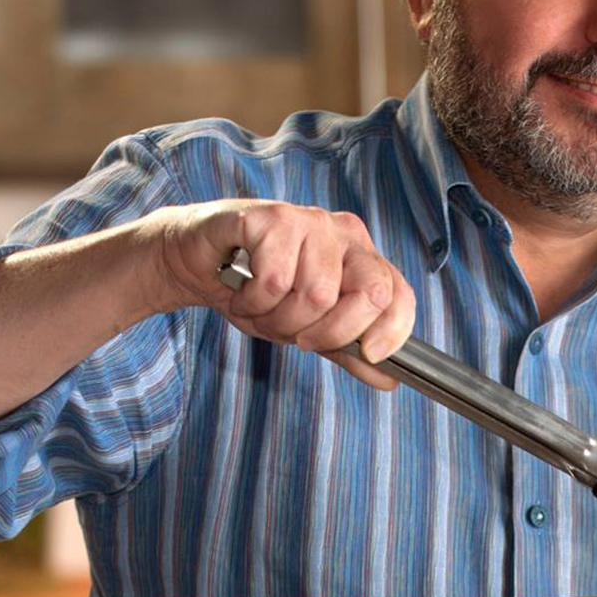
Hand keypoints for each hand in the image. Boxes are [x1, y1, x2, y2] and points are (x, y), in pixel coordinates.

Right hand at [140, 199, 415, 389]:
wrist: (197, 261)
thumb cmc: (258, 289)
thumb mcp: (307, 327)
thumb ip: (347, 349)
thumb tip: (390, 379)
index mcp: (362, 257)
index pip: (400, 294)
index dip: (392, 330)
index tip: (369, 352)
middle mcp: (344, 234)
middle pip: (370, 293)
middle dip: (329, 332)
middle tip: (296, 335)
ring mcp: (310, 221)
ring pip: (317, 294)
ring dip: (277, 319)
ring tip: (258, 307)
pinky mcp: (272, 217)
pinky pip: (276, 280)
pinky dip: (253, 300)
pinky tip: (241, 289)